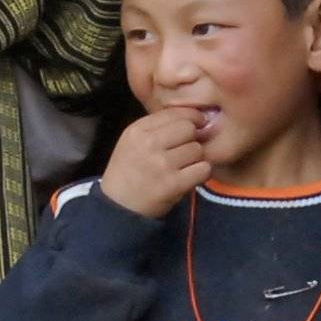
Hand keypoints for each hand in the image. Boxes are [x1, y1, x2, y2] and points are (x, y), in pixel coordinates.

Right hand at [98, 105, 213, 220]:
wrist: (118, 207)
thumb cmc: (128, 172)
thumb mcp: (132, 141)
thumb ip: (157, 127)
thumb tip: (193, 117)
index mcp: (137, 130)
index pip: (175, 112)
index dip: (191, 117)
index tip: (196, 125)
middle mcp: (149, 143)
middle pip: (189, 129)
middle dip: (192, 139)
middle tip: (186, 151)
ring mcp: (161, 164)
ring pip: (197, 149)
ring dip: (196, 159)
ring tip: (184, 167)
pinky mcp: (173, 184)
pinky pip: (202, 169)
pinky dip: (201, 173)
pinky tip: (191, 177)